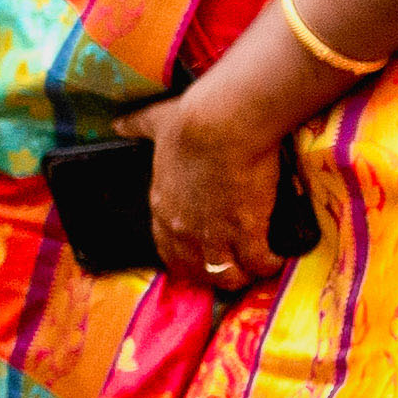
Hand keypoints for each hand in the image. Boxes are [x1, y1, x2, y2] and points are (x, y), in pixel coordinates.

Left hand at [129, 81, 297, 292]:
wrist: (222, 124)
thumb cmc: (191, 121)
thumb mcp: (155, 123)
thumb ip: (137, 126)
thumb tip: (119, 123)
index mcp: (162, 206)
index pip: (167, 250)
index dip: (186, 259)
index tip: (201, 259)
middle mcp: (183, 228)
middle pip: (198, 270)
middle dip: (217, 273)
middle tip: (235, 267)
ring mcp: (213, 234)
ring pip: (227, 276)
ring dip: (243, 274)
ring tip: (258, 267)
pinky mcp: (246, 231)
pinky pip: (258, 263)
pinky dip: (269, 264)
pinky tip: (278, 260)